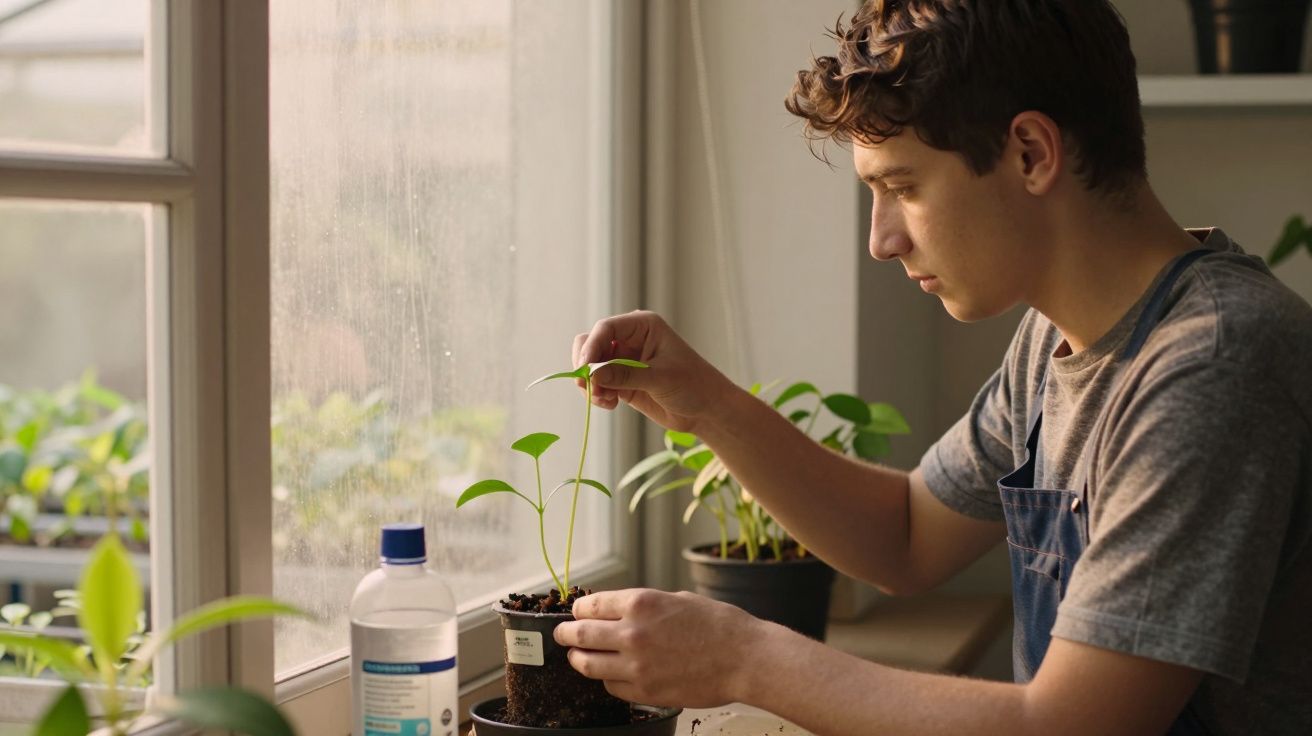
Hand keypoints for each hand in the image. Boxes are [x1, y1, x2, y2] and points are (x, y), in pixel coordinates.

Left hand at [553, 588, 760, 707]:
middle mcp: (631, 633)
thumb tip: (618, 611)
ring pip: (588, 665)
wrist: (744, 658)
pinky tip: (612, 674)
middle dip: (566, 634)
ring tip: (577, 657)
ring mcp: (636, 666)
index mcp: (639, 603)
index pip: (589, 606)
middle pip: (580, 635)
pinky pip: (612, 687)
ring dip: (579, 659)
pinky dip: (608, 679)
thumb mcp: (677, 599)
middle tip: (562, 635)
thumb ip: (644, 605)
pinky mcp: (644, 691)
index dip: (578, 610)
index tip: (576, 613)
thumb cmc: (718, 624)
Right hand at [572, 310, 735, 433]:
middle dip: (587, 365)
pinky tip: (611, 405)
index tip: (584, 369)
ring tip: (605, 400)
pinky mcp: (621, 380)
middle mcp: (629, 339)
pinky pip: (597, 383)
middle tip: (589, 387)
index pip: (606, 328)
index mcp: (642, 326)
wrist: (705, 410)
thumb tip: (592, 374)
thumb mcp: (660, 378)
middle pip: (591, 344)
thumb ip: (626, 374)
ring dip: (591, 383)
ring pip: (590, 365)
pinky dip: (597, 394)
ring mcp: (623, 360)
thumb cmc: (693, 385)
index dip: (591, 347)